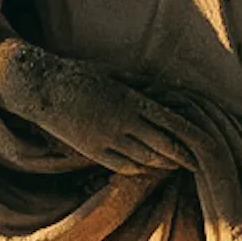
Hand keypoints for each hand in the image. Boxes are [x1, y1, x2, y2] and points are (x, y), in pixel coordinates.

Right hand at [24, 70, 184, 175]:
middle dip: (180, 157)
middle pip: (161, 146)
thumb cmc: (78, 74)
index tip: (201, 147)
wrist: (40, 88)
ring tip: (173, 164)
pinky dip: (138, 168)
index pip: (169, 123)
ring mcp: (106, 139)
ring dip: (161, 163)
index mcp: (130, 100)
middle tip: (195, 164)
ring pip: (143, 158)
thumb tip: (167, 89)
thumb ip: (142, 83)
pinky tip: (146, 167)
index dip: (187, 138)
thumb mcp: (113, 72)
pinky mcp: (92, 151)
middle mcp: (121, 122)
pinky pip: (122, 166)